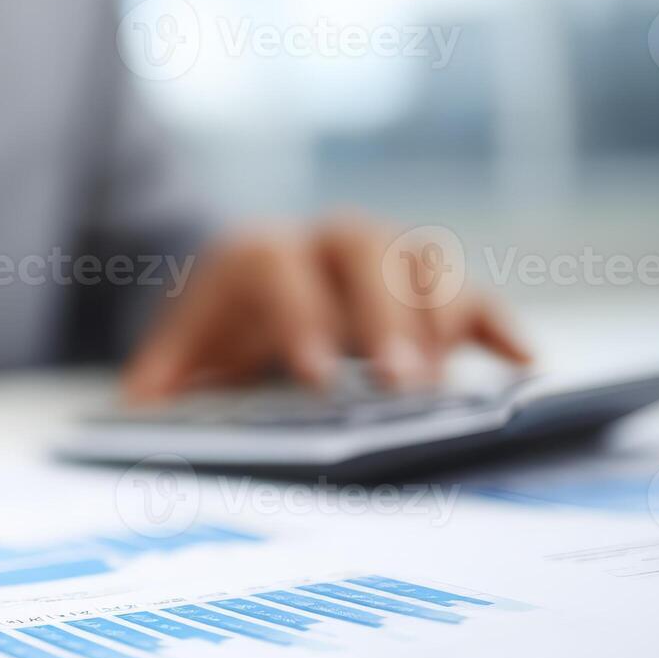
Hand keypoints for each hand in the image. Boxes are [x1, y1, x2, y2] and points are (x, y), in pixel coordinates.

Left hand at [124, 216, 529, 401]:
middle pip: (364, 253)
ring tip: (449, 383)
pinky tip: (523, 363)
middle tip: (400, 385)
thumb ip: (159, 380)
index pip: (282, 272)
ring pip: (422, 260)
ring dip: (441, 317)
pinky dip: (497, 324)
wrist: (250, 286)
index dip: (301, 320)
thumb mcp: (180, 350)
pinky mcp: (425, 287)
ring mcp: (383, 259)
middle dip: (384, 317)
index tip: (318, 379)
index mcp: (257, 256)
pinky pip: (471, 292)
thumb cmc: (219, 328)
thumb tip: (135, 413)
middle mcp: (324, 244)